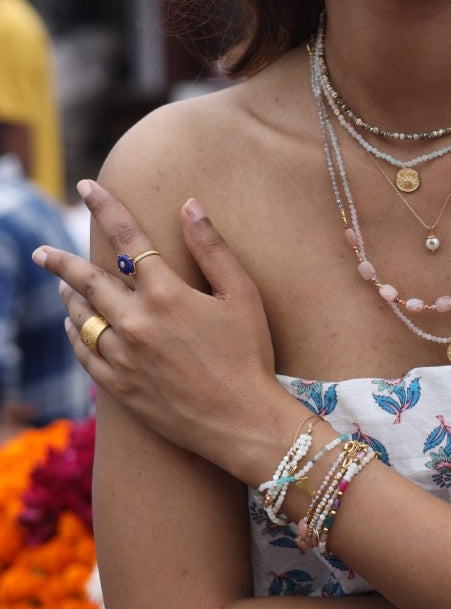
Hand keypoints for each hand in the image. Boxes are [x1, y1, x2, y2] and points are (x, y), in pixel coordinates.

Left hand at [32, 180, 281, 476]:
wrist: (243, 422)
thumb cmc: (250, 355)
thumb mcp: (242, 294)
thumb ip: (212, 248)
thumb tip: (190, 205)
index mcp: (167, 293)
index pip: (127, 237)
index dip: (105, 207)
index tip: (85, 187)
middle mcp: (138, 322)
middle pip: (88, 280)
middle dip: (61, 262)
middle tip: (42, 252)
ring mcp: (125, 357)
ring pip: (82, 317)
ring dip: (70, 297)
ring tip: (62, 286)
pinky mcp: (120, 387)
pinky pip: (84, 354)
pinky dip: (76, 334)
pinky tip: (75, 326)